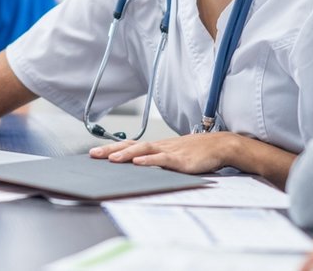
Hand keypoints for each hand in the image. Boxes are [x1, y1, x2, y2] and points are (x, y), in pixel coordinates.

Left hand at [87, 133, 237, 173]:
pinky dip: (150, 161)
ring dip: (126, 154)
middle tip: (93, 155)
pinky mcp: (180, 160)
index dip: (112, 148)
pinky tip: (139, 163)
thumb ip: (158, 159)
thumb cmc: (196, 152)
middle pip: (131, 146)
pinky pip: (162, 159)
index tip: (94, 152)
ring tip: (112, 159)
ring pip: (144, 150)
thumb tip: (140, 167)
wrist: (219, 145)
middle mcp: (159, 146)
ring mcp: (169, 152)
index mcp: (157, 146)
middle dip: (111, 150)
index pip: (130, 145)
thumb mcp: (173, 154)